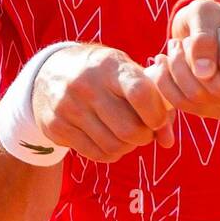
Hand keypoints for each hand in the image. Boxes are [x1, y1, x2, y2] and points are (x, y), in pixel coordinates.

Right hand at [31, 43, 175, 163]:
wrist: (51, 70)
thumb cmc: (103, 73)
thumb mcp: (127, 73)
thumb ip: (154, 102)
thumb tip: (168, 141)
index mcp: (110, 66)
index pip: (140, 93)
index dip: (157, 114)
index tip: (159, 119)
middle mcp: (87, 85)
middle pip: (129, 129)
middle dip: (145, 136)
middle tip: (145, 131)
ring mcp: (69, 107)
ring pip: (113, 146)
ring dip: (128, 147)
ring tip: (127, 135)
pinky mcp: (56, 126)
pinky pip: (95, 154)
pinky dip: (110, 154)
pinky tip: (110, 140)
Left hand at [150, 0, 219, 119]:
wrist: (195, 31)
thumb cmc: (209, 17)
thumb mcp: (205, 13)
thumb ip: (205, 37)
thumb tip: (204, 72)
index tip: (217, 43)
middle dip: (192, 62)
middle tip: (182, 42)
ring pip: (198, 97)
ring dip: (176, 69)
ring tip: (173, 47)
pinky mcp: (213, 111)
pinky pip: (184, 105)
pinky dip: (166, 82)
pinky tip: (163, 64)